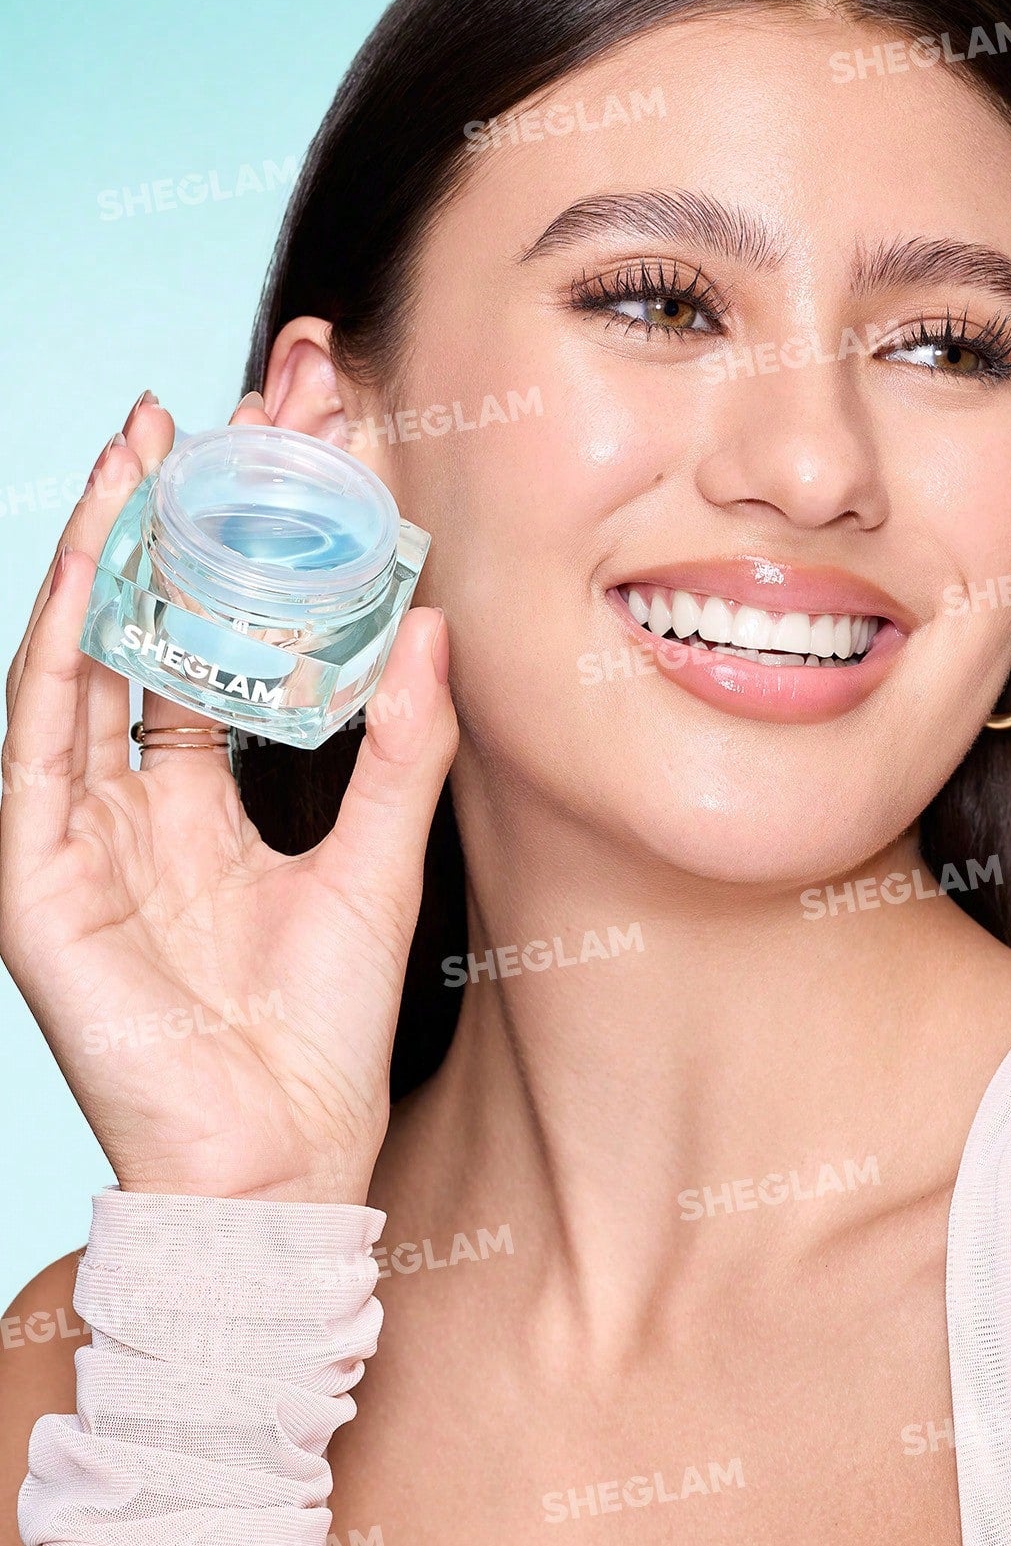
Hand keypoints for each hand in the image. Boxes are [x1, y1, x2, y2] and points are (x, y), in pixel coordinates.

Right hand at [0, 391, 457, 1204]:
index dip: (244, 544)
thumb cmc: (325, 1025)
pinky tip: (92, 558)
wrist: (283, 1155)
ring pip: (80, 655)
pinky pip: (40, 734)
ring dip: (109, 545)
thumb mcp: (382, 856)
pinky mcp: (34, 872)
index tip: (294, 441)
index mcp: (199, 795)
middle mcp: (127, 796)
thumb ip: (399, 743)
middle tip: (235, 397)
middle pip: (147, 622)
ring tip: (149, 438)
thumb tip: (428, 621)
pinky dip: (62, 640)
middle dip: (184, 508)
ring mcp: (72, 829)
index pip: (211, 637)